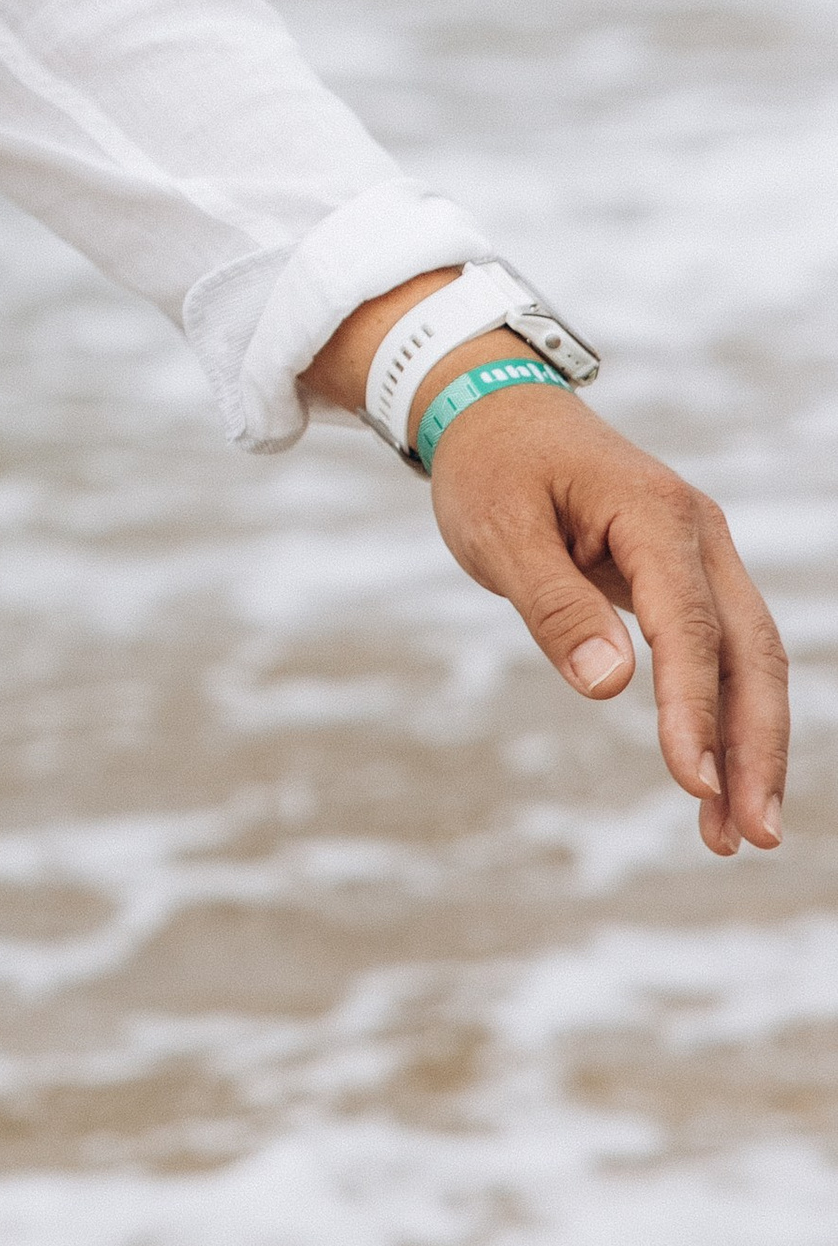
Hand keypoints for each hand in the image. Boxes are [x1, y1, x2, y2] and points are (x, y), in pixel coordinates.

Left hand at [424, 380, 785, 856]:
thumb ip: (553, 605)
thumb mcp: (499, 532)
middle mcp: (697, 532)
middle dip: (754, 746)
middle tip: (748, 836)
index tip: (692, 782)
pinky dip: (721, 715)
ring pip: (748, 658)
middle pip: (749, 650)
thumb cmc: (490, 468)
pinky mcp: (686, 576)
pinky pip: (719, 652)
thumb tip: (611, 687)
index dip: (693, 706)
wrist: (495, 410)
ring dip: (748, 744)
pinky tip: (712, 779)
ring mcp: (699, 554)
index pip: (687, 624)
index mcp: (652, 512)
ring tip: (735, 835)